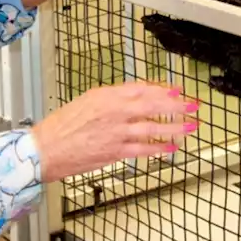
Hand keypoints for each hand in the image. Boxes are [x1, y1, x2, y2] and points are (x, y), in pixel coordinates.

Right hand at [31, 82, 199, 180]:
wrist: (47, 149)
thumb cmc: (62, 126)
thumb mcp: (86, 101)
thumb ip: (111, 99)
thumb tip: (132, 97)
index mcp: (107, 96)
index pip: (142, 89)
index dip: (163, 90)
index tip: (177, 91)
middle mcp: (114, 112)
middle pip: (152, 105)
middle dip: (176, 105)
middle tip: (193, 105)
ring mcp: (116, 132)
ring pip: (152, 127)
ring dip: (174, 127)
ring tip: (190, 126)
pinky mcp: (115, 151)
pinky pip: (143, 149)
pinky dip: (159, 148)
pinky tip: (171, 148)